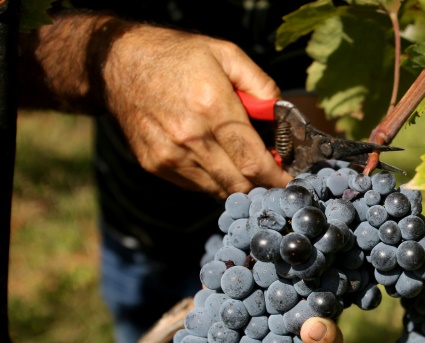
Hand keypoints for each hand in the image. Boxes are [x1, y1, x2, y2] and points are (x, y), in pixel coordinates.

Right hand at [103, 24, 291, 196]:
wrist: (117, 64)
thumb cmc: (177, 56)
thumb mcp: (226, 54)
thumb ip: (261, 85)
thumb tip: (283, 116)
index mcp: (213, 107)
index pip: (253, 162)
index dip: (277, 178)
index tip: (291, 181)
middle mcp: (190, 137)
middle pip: (240, 184)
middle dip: (263, 185)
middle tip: (274, 176)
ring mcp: (170, 155)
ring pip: (220, 190)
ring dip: (239, 184)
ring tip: (245, 165)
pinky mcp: (156, 165)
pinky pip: (198, 186)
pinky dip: (215, 180)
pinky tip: (216, 159)